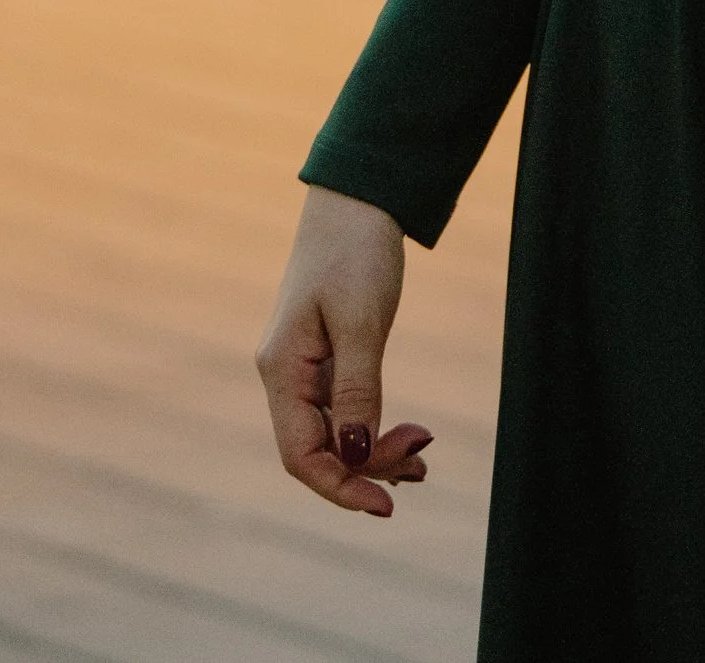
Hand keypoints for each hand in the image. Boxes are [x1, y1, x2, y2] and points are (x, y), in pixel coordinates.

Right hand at [255, 185, 431, 517]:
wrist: (356, 199)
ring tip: (422, 460)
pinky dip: (373, 428)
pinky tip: (405, 436)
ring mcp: (304, 369)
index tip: (385, 504)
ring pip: (333, 435)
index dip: (340, 486)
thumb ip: (358, 388)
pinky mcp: (325, 359)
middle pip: (317, 451)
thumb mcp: (362, 320)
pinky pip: (343, 411)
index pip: (300, 455)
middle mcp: (285, 376)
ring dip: (374, 453)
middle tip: (422, 464)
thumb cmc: (355, 251)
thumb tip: (357, 454)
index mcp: (282, 370)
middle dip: (367, 468)